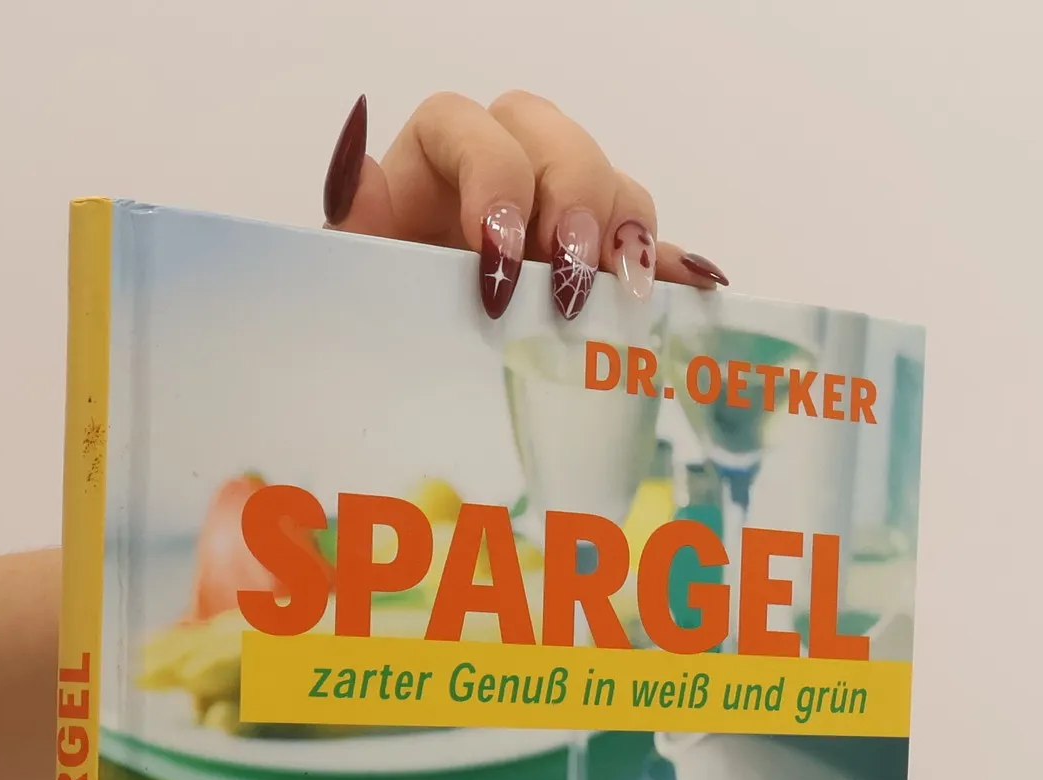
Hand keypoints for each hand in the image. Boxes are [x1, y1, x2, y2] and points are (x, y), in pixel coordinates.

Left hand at [320, 92, 725, 320]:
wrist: (416, 391)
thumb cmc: (383, 333)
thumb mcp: (357, 287)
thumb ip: (355, 228)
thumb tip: (353, 168)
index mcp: (432, 172)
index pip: (462, 125)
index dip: (489, 176)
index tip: (497, 258)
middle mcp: (502, 176)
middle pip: (551, 137)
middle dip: (568, 201)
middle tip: (567, 280)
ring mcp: (559, 218)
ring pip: (609, 184)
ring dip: (622, 231)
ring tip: (619, 294)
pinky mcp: (602, 269)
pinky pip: (650, 251)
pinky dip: (670, 271)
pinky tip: (689, 293)